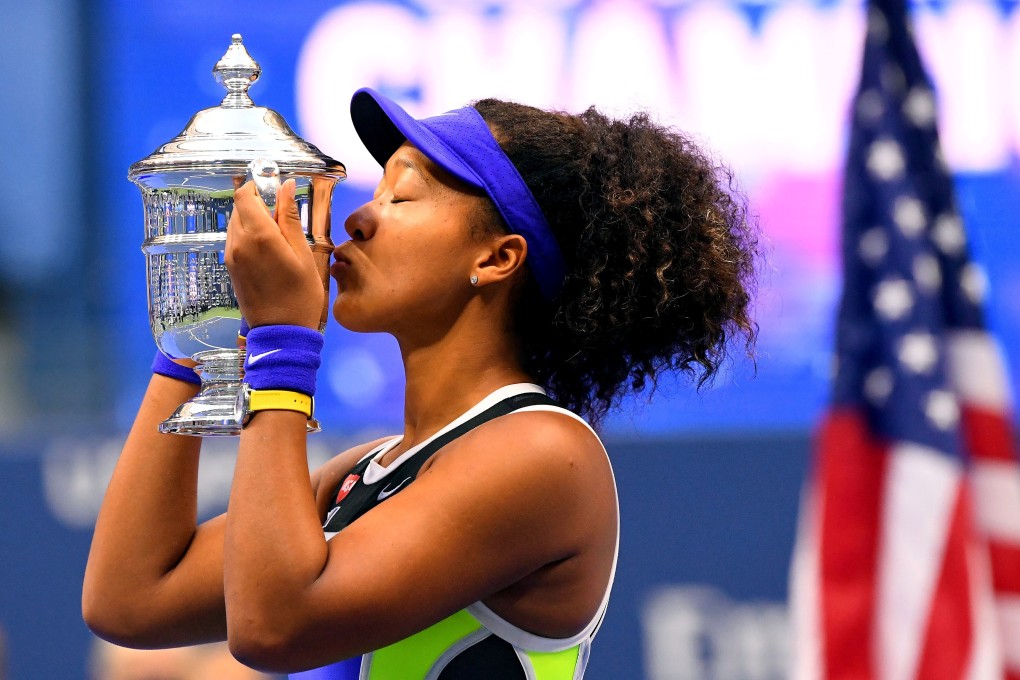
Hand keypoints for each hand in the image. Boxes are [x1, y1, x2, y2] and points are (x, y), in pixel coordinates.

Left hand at [225, 179, 325, 329]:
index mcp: (258, 235)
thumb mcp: (303, 254)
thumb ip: (290, 218)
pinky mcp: (230, 267)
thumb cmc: (300, 295)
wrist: (280, 332)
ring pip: (236, 222)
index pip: (245, 195)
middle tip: (283, 216)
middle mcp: (238, 242)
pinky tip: (268, 250)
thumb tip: (286, 186)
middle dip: (258, 203)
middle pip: (239, 207)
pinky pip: (235, 239)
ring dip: (253, 220)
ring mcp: (231, 255)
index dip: (259, 186)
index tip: (277, 191)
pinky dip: (249, 235)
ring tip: (278, 236)